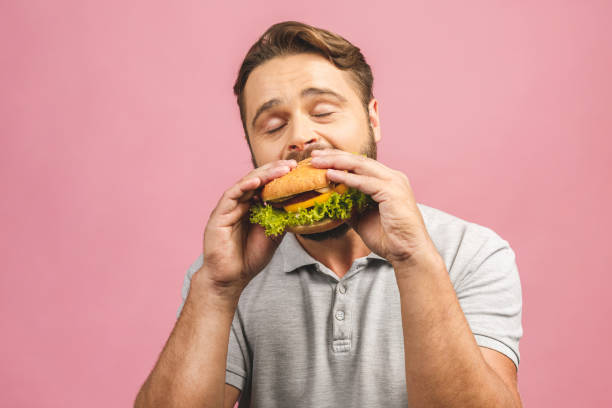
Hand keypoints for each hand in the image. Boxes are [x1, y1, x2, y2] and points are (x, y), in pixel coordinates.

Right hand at [197, 159, 296, 298]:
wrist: (231, 278)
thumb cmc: (250, 258)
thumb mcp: (273, 236)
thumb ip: (281, 219)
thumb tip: (299, 204)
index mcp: (251, 207)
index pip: (266, 186)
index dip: (280, 177)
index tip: (297, 171)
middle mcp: (239, 204)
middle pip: (257, 180)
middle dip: (274, 171)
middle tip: (292, 165)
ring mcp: (228, 208)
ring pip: (246, 184)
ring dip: (263, 176)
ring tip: (281, 170)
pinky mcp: (219, 214)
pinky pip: (231, 196)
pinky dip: (244, 187)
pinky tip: (258, 182)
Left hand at [310, 149, 439, 266]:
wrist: (408, 253)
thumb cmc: (389, 238)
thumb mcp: (363, 219)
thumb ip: (350, 207)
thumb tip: (332, 203)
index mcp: (388, 181)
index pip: (360, 164)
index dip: (338, 159)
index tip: (319, 159)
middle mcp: (393, 177)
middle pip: (359, 160)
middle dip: (334, 156)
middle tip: (314, 154)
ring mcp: (394, 183)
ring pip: (361, 166)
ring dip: (337, 162)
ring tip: (318, 162)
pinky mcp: (392, 192)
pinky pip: (365, 182)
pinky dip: (347, 178)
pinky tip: (331, 175)